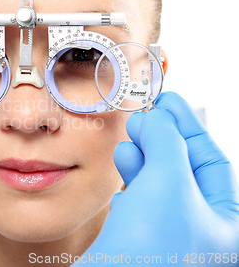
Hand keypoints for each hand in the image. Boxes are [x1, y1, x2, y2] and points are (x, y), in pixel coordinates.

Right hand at [80, 92, 238, 265]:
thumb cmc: (150, 248)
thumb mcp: (168, 180)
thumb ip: (165, 140)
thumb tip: (155, 118)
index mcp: (227, 225)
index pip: (213, 161)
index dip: (188, 126)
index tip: (167, 101)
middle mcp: (201, 231)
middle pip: (185, 169)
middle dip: (162, 139)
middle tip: (143, 117)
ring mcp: (169, 236)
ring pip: (159, 182)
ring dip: (143, 156)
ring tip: (128, 141)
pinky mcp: (139, 239)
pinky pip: (140, 198)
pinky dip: (131, 178)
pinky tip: (122, 169)